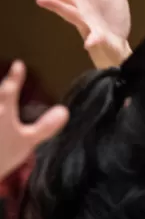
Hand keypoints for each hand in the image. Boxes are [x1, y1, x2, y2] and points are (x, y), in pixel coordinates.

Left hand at [0, 61, 67, 180]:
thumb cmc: (3, 154)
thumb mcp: (28, 142)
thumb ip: (45, 126)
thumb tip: (64, 111)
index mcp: (4, 110)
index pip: (10, 88)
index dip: (16, 76)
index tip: (19, 64)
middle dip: (3, 87)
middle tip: (7, 81)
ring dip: (0, 98)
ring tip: (3, 97)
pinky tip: (1, 112)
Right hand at [21, 0, 131, 68]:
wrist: (118, 47)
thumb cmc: (113, 21)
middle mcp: (80, 6)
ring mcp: (86, 22)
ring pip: (68, 12)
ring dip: (55, 5)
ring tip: (40, 0)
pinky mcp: (97, 37)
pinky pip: (93, 38)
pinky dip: (92, 39)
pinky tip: (89, 42)